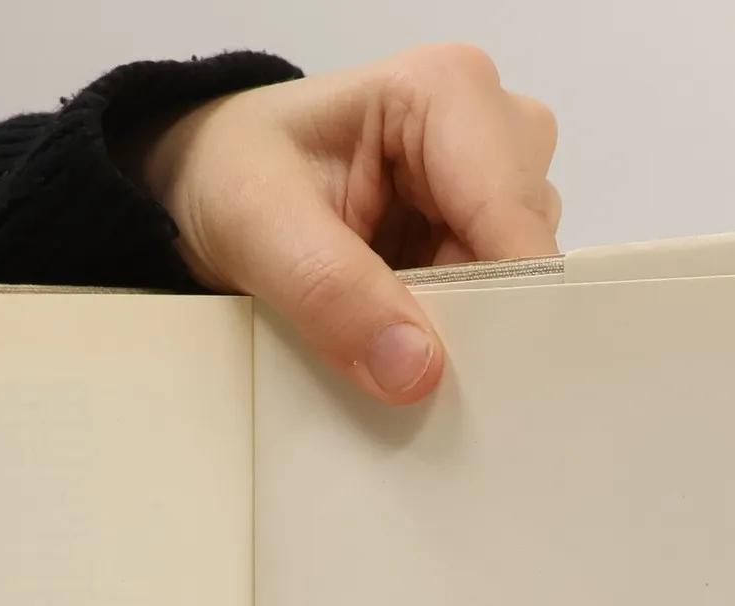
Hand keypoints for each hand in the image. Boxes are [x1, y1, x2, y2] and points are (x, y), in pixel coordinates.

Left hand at [135, 44, 560, 403]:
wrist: (207, 184)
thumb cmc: (230, 175)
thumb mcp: (260, 231)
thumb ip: (333, 294)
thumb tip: (417, 371)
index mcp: (448, 93)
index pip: (513, 215)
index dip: (504, 306)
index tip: (470, 382)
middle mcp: (490, 127)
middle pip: (527, 252)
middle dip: (477, 322)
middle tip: (408, 377)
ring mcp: (487, 184)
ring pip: (516, 284)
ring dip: (458, 332)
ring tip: (383, 348)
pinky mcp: (473, 232)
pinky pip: (490, 301)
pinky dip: (448, 336)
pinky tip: (397, 346)